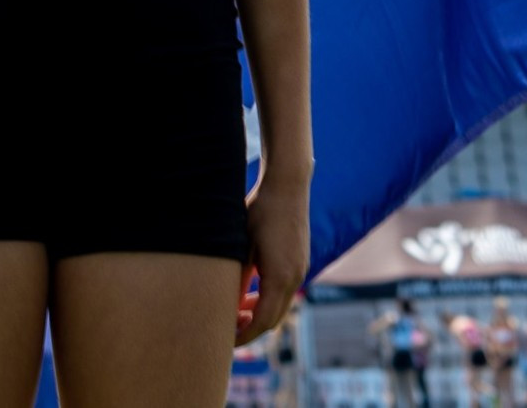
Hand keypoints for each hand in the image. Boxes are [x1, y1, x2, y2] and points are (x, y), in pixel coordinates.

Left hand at [235, 170, 308, 346]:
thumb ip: (237, 277)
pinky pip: (284, 291)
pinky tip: (249, 292)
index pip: (263, 320)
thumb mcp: (241, 245)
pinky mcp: (299, 261)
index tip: (226, 341)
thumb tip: (227, 304)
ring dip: (259, 312)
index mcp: (280, 277)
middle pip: (273, 318)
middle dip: (251, 327)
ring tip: (237, 312)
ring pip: (279, 305)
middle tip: (227, 329)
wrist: (287, 185)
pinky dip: (267, 298)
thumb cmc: (261, 211)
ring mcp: (300, 269)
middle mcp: (295, 278)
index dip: (244, 334)